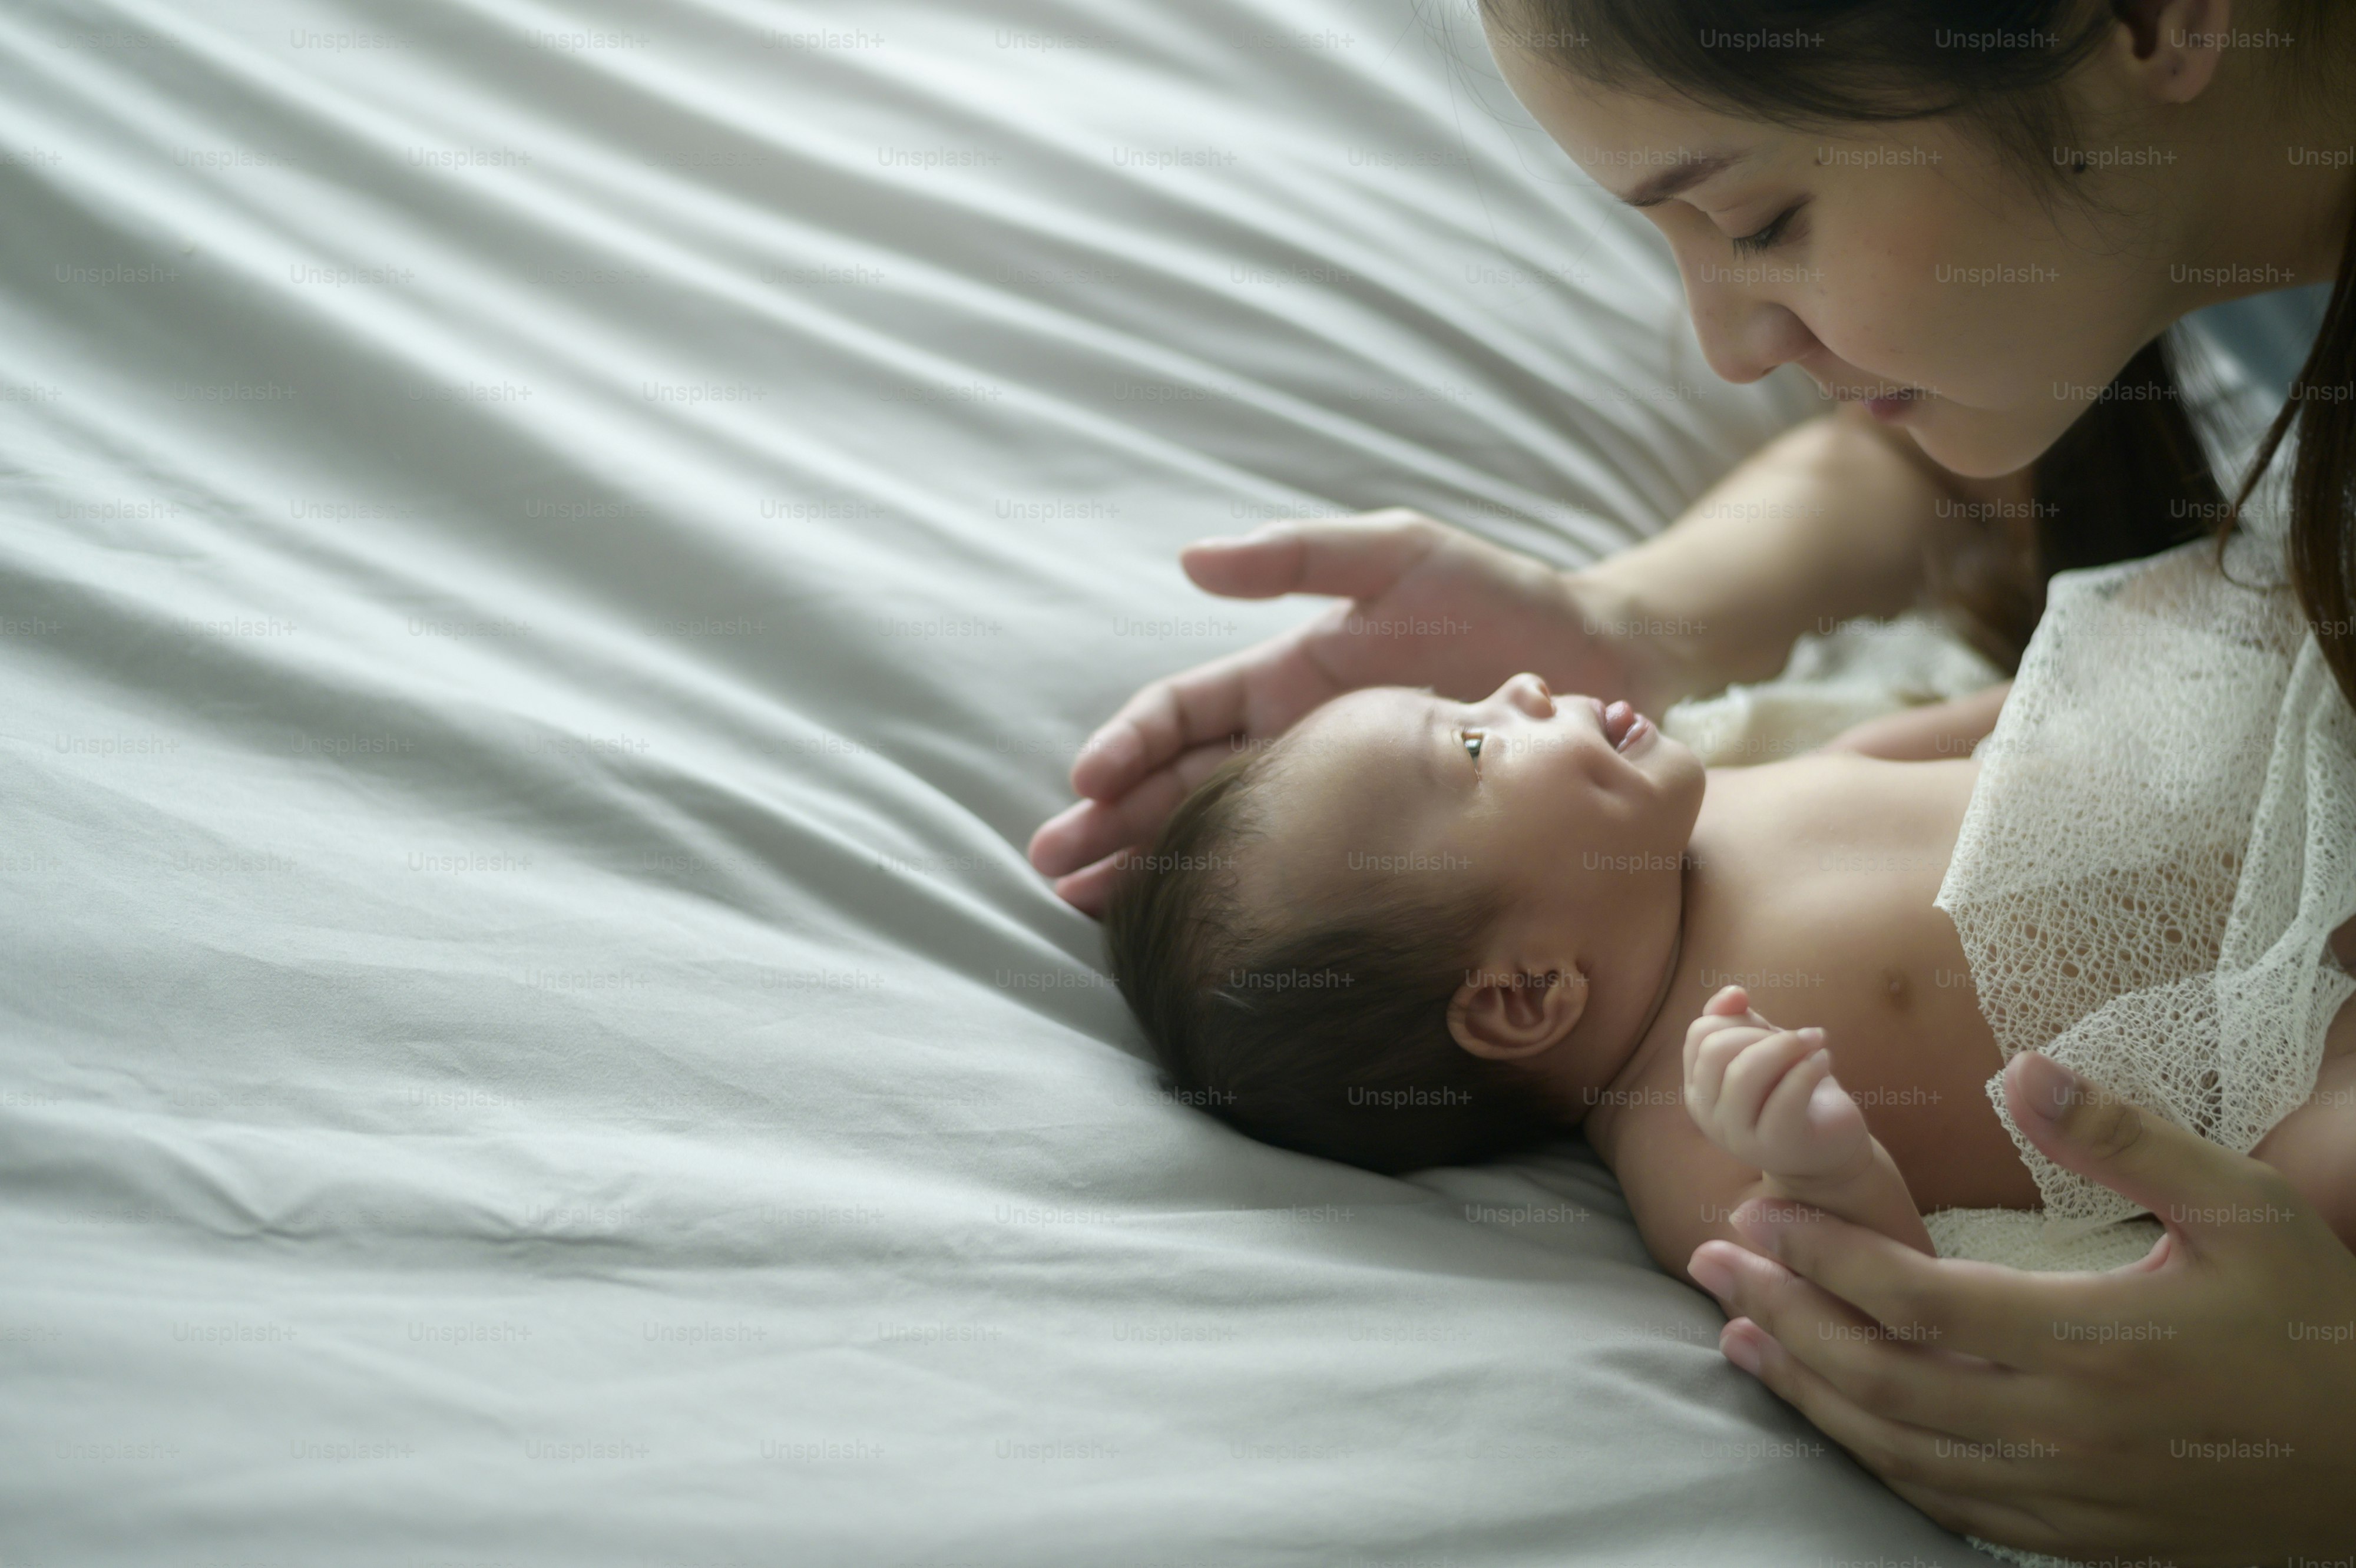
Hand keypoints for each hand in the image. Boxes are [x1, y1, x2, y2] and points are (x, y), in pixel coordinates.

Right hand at [1029, 509, 1668, 913]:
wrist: (1607, 670)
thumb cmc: (1501, 598)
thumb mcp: (1398, 553)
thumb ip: (1299, 556)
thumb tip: (1190, 559)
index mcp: (1287, 679)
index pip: (1183, 715)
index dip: (1129, 745)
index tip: (1086, 782)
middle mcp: (1300, 747)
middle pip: (1183, 792)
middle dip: (1112, 827)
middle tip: (1051, 872)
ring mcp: (1339, 803)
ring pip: (1228, 845)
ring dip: (1156, 874)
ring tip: (1090, 913)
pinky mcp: (1385, 846)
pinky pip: (1301, 879)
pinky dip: (1244, 905)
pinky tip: (1204, 939)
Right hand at [1684, 985, 1869, 1181]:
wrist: (1828, 1149)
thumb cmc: (1792, 1092)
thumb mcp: (1763, 1049)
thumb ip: (1739, 1020)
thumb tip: (1733, 992)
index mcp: (1698, 1088)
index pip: (1700, 1032)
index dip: (1738, 1018)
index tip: (1771, 1027)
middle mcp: (1708, 1115)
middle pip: (1716, 1049)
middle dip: (1761, 1033)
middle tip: (1798, 1039)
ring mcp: (1738, 1135)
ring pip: (1744, 1073)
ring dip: (1787, 1046)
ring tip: (1815, 1043)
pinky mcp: (1777, 1145)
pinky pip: (1786, 1096)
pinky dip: (1810, 1067)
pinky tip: (1825, 1060)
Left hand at [1686, 1051, 2355, 1563]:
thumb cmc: (2318, 1325)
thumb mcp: (2242, 1211)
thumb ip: (2125, 1139)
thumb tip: (2024, 1068)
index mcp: (2096, 1342)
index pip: (1918, 1300)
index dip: (1826, 1257)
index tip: (1757, 1213)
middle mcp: (2064, 1429)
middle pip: (1881, 1375)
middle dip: (1782, 1313)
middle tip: (1710, 1262)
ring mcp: (2065, 1497)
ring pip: (1896, 1448)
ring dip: (1805, 1389)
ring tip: (1736, 1334)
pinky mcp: (2073, 1536)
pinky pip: (1943, 1501)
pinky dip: (1869, 1456)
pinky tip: (1829, 1416)